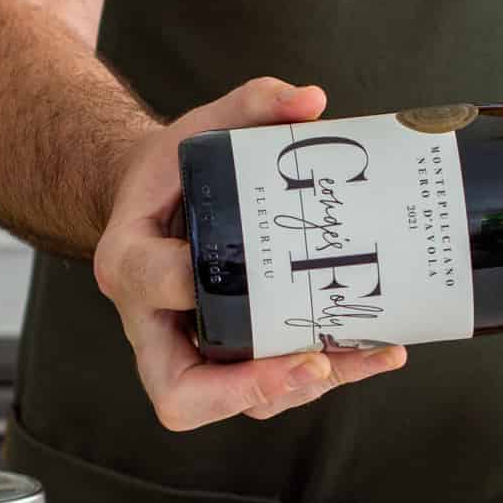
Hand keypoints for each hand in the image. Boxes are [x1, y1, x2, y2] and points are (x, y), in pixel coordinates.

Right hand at [93, 78, 406, 429]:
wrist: (161, 204)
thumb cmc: (175, 174)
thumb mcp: (202, 127)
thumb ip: (253, 104)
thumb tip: (311, 101)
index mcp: (129, 261)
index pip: (148, 283)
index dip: (185, 284)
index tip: (239, 268)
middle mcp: (152, 322)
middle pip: (181, 390)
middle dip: (247, 387)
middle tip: (310, 364)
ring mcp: (190, 350)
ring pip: (234, 401)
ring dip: (299, 389)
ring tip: (363, 355)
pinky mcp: (226, 361)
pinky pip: (266, 389)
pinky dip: (321, 378)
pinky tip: (373, 352)